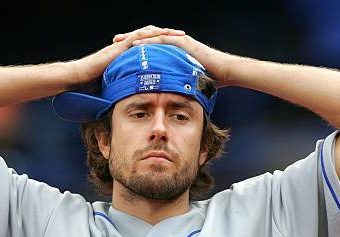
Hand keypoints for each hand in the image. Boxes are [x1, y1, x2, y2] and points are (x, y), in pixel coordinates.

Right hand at [69, 25, 185, 86]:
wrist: (78, 79)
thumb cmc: (91, 86)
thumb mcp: (114, 89)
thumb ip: (125, 92)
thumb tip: (133, 106)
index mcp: (127, 57)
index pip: (149, 48)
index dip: (164, 47)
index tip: (178, 51)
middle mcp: (127, 48)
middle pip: (152, 38)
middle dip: (169, 37)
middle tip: (185, 38)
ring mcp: (123, 46)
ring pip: (148, 34)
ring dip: (165, 33)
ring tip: (180, 34)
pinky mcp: (119, 46)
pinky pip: (138, 37)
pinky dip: (152, 35)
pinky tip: (163, 34)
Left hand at [114, 31, 234, 87]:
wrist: (224, 72)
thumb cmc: (209, 79)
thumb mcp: (185, 81)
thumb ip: (174, 83)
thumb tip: (165, 97)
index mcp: (172, 50)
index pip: (150, 46)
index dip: (134, 48)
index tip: (120, 52)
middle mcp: (173, 42)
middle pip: (147, 38)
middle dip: (129, 40)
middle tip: (114, 42)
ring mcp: (178, 40)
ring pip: (151, 36)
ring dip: (134, 38)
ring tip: (120, 41)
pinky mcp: (183, 42)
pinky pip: (161, 40)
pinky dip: (148, 42)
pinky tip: (135, 45)